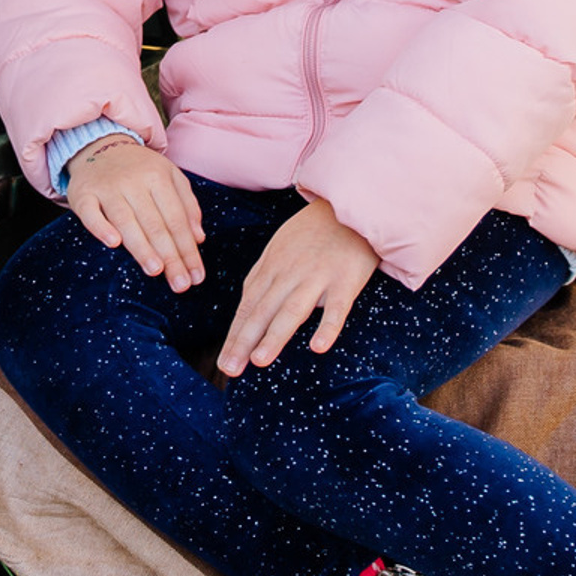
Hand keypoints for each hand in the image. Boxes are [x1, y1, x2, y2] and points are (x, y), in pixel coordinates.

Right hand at [66, 139, 205, 290]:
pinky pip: (90, 213)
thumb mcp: (169, 176)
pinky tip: (113, 244)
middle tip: (181, 283)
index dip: (188, 249)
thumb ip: (187, 204)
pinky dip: (101, 227)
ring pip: (126, 221)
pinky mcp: (83, 194)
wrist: (98, 146)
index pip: (177, 218)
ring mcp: (107, 188)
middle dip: (171, 256)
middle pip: (155, 224)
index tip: (197, 275)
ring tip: (156, 271)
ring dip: (142, 247)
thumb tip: (198, 238)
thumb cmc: (139, 169)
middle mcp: (133, 181)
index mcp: (158, 177)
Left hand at [218, 200, 379, 375]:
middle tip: (230, 369)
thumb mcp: (279, 247)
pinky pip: (337, 307)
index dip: (235, 334)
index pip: (248, 306)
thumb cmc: (313, 232)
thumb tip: (246, 306)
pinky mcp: (346, 280)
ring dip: (274, 335)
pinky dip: (328, 326)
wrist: (350, 206)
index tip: (224, 360)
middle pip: (263, 310)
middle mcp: (289, 273)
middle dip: (244, 341)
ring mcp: (318, 276)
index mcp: (272, 267)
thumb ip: (263, 276)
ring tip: (259, 361)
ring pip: (292, 309)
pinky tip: (318, 347)